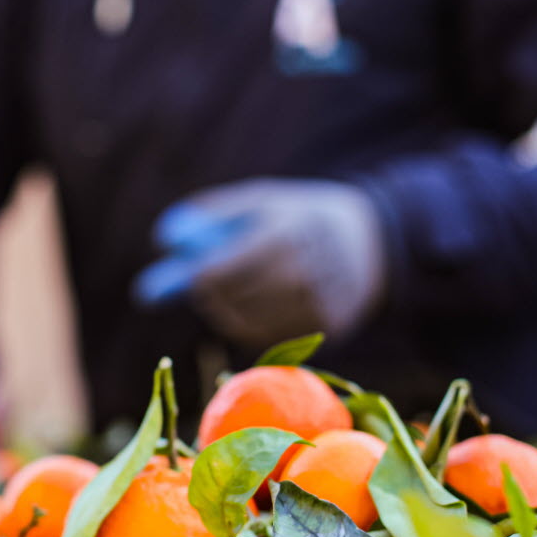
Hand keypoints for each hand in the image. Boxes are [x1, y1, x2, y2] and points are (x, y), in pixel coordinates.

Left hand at [137, 180, 386, 349]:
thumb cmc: (301, 217)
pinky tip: (256, 307)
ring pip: (247, 322)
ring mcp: (317, 303)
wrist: (372, 241)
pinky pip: (270, 335)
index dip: (198, 279)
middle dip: (210, 296)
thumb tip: (164, 237)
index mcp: (284, 235)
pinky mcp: (325, 327)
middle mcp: (303, 273)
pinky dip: (252, 325)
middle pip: (232, 300)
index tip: (188, 276)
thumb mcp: (262, 201)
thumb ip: (213, 215)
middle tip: (203, 288)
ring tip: (230, 294)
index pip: (221, 272)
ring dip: (227, 312)